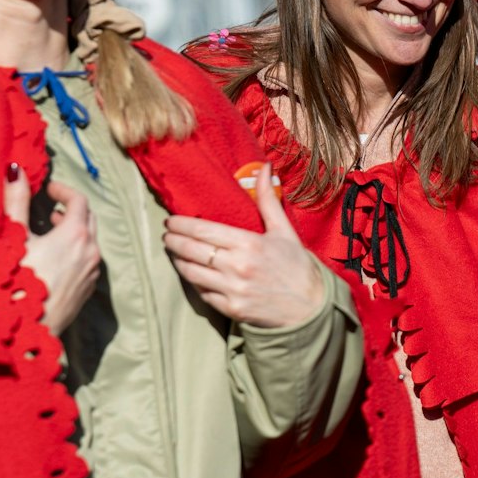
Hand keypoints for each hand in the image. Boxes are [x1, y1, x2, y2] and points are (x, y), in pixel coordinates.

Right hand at [7, 166, 101, 334]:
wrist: (25, 329)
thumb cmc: (15, 281)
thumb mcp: (14, 238)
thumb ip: (17, 202)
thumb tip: (16, 170)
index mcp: (76, 235)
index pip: (80, 200)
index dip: (65, 189)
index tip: (49, 188)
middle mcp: (91, 252)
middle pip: (90, 219)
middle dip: (73, 209)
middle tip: (54, 206)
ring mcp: (92, 273)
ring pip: (90, 241)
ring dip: (75, 230)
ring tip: (53, 229)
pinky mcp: (88, 290)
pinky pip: (88, 262)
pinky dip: (77, 250)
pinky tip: (56, 258)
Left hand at [163, 164, 326, 329]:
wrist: (310, 306)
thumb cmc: (297, 266)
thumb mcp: (284, 230)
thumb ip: (268, 199)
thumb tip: (264, 167)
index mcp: (249, 243)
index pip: (202, 230)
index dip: (181, 225)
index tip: (171, 221)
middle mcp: (237, 267)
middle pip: (191, 250)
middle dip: (173, 241)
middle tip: (167, 235)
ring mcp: (232, 290)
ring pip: (190, 273)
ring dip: (178, 261)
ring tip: (174, 253)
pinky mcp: (231, 309)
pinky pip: (202, 293)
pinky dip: (193, 282)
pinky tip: (192, 274)